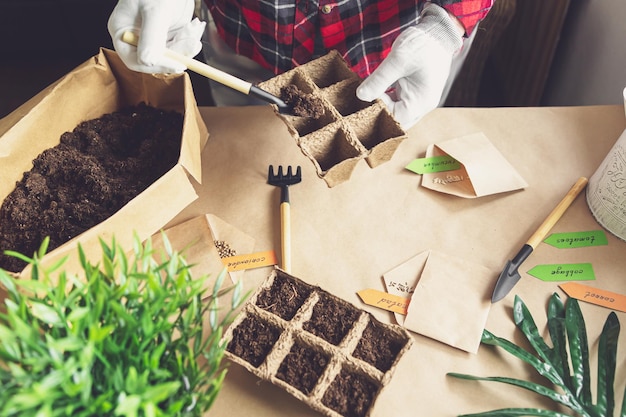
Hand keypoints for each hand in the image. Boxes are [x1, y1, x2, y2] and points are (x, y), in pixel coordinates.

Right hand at [108, 0, 204, 73]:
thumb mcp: (155, 10)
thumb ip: (151, 36)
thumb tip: (147, 62)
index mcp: (123, 30)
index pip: (134, 60)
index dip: (156, 65)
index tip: (177, 64)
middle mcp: (137, 36)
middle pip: (157, 60)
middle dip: (177, 52)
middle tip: (192, 42)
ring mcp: (154, 36)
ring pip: (172, 54)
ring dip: (187, 44)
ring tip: (193, 27)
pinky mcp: (169, 33)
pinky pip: (181, 46)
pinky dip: (190, 39)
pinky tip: (194, 25)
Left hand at [356, 3, 463, 128]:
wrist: (438, 31)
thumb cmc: (423, 44)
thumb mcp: (398, 60)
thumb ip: (379, 79)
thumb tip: (360, 96)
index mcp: (421, 102)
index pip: (395, 119)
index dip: (378, 110)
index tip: (366, 95)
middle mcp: (422, 105)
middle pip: (396, 121)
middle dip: (379, 113)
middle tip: (364, 99)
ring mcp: (419, 99)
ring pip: (395, 112)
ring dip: (382, 104)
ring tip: (369, 93)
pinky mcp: (414, 92)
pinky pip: (397, 102)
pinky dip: (386, 98)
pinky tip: (376, 89)